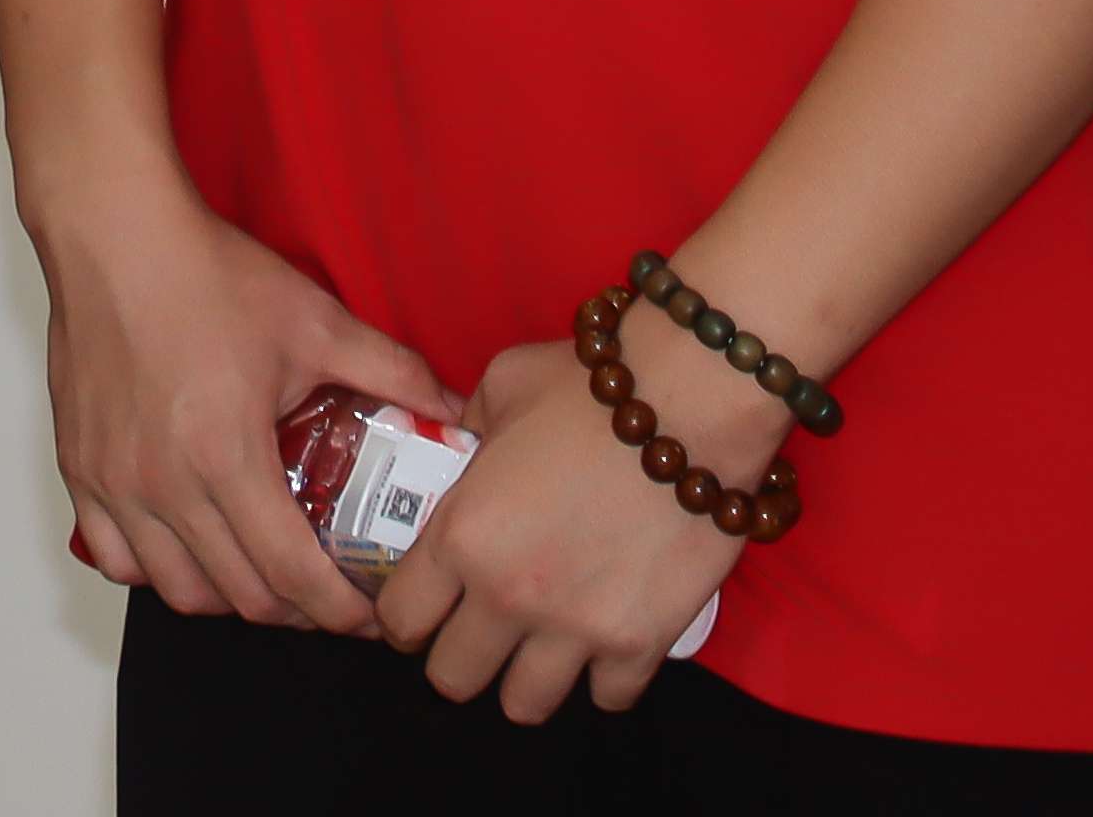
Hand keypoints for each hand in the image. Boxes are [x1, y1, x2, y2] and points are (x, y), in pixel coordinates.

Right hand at [28, 156, 445, 632]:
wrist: (113, 234)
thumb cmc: (205, 274)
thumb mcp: (314, 322)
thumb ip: (393, 372)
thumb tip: (455, 410)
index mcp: (226, 455)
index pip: (291, 576)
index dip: (337, 612)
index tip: (366, 615)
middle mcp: (165, 483)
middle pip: (240, 597)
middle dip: (294, 612)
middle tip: (326, 595)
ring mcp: (114, 482)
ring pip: (177, 591)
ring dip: (228, 598)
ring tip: (262, 576)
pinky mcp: (79, 469)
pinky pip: (115, 559)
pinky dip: (155, 572)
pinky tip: (187, 546)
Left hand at [377, 318, 762, 720]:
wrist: (691, 401)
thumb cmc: (586, 387)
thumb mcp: (499, 387)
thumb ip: (467, 433)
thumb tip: (461, 451)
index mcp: (461, 535)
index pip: (401, 619)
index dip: (405, 618)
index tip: (423, 610)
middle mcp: (507, 596)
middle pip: (453, 679)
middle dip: (459, 657)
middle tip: (481, 631)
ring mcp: (575, 629)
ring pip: (524, 706)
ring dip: (527, 678)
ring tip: (541, 648)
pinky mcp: (640, 643)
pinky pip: (607, 698)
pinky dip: (604, 678)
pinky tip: (605, 644)